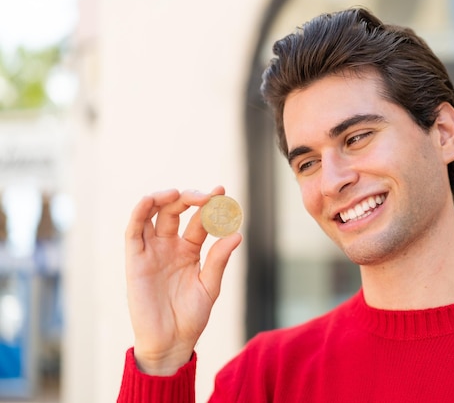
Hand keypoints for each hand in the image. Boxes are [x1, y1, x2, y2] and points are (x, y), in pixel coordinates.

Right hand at [124, 187, 241, 374]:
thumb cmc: (191, 318)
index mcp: (190, 250)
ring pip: (153, 214)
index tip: (223, 192)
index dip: (211, 206)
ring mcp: (152, 250)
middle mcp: (170, 246)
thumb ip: (219, 260)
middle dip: (191, 198)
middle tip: (207, 196)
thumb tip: (237, 234)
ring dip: (163, 198)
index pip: (200, 221)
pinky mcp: (135, 259)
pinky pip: (134, 231)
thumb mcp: (209, 286)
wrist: (170, 342)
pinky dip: (139, 212)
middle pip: (177, 211)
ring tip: (179, 194)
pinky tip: (151, 200)